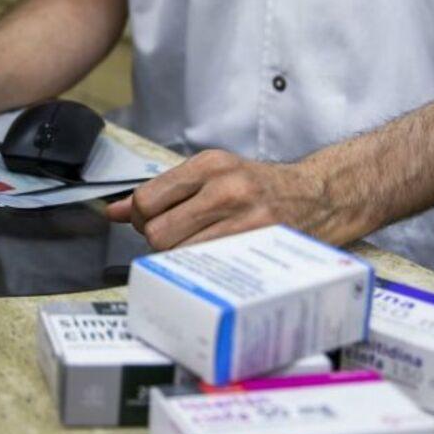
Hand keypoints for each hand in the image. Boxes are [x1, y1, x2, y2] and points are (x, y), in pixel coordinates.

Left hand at [105, 149, 375, 248]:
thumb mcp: (211, 176)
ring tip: (201, 248)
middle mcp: (226, 186)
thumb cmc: (260, 187)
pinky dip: (205, 269)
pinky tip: (217, 260)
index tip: (153, 222)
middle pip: (158, 233)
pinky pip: (210, 266)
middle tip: (179, 239)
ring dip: (182, 259)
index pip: (147, 200)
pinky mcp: (261, 244)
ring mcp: (246, 217)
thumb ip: (161, 192)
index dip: (141, 219)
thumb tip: (112, 211)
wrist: (321, 195)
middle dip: (159, 242)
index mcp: (209, 164)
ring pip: (180, 254)